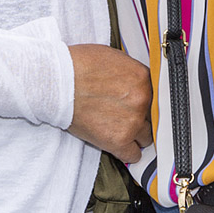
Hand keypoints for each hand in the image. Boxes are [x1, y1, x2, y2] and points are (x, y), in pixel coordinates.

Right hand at [66, 44, 151, 161]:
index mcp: (143, 77)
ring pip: (147, 137)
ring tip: (121, 130)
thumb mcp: (113, 57)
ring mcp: (132, 122)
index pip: (156, 95)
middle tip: (127, 116)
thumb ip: (131, 72)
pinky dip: (127, 152)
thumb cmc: (78, 66)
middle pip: (153, 116)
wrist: (57, 83)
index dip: (145, 100)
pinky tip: (120, 145)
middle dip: (142, 117)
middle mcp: (142, 100)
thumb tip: (136, 82)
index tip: (138, 104)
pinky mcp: (118, 140)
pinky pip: (134, 155)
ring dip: (136, 134)